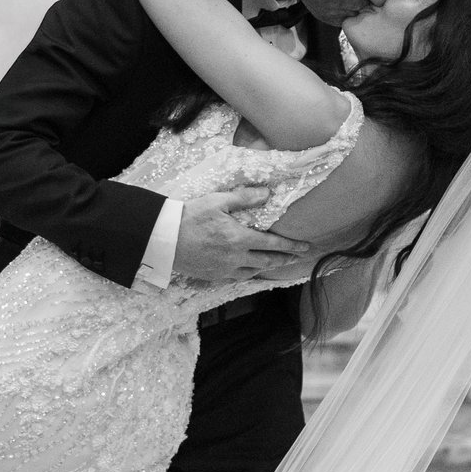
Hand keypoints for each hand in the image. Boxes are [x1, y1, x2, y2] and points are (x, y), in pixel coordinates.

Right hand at [169, 171, 302, 292]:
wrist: (164, 239)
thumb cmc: (190, 216)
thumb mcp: (217, 201)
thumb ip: (244, 198)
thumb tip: (268, 193)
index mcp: (239, 239)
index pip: (273, 244)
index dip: (291, 246)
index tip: (305, 248)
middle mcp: (236, 258)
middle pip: (267, 262)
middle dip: (285, 259)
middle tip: (297, 258)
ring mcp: (225, 269)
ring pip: (254, 271)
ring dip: (268, 267)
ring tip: (276, 263)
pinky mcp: (213, 276)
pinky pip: (238, 278)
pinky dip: (249, 273)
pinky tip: (250, 270)